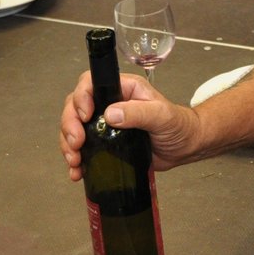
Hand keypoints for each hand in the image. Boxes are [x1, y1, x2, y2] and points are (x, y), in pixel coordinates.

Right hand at [59, 70, 203, 181]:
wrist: (185, 147)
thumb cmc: (179, 125)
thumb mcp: (162, 115)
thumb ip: (139, 112)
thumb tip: (111, 114)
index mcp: (123, 89)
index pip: (91, 83)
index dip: (81, 97)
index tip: (84, 115)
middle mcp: (110, 103)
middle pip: (75, 106)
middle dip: (70, 125)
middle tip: (77, 143)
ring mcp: (105, 124)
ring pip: (74, 128)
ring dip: (68, 144)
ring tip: (75, 160)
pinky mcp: (105, 143)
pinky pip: (83, 148)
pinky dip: (76, 159)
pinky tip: (77, 171)